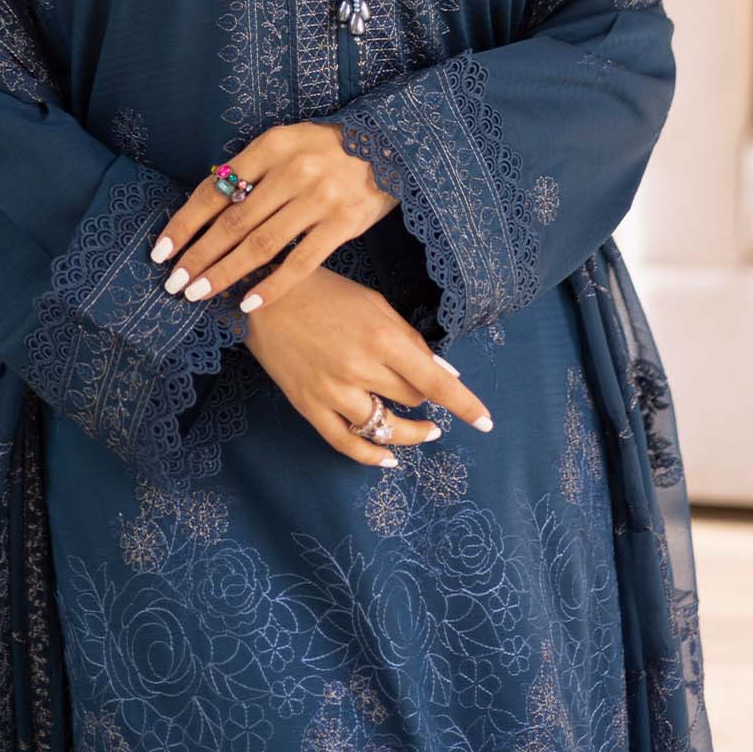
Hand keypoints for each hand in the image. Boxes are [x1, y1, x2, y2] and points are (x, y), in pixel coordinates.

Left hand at [150, 120, 398, 312]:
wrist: (392, 145)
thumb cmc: (327, 148)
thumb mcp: (287, 142)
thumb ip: (251, 169)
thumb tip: (206, 205)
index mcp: (270, 145)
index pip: (215, 189)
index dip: (184, 224)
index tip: (161, 251)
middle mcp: (292, 170)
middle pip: (232, 222)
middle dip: (198, 256)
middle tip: (173, 283)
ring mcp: (319, 197)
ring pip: (260, 245)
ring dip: (225, 273)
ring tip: (199, 294)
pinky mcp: (343, 223)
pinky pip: (300, 262)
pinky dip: (272, 286)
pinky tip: (249, 302)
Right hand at [239, 266, 495, 465]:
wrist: (266, 298)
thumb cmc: (327, 293)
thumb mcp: (375, 304)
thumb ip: (411, 339)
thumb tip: (445, 373)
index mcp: (382, 338)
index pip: (435, 382)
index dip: (465, 405)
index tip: (486, 422)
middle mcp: (360, 368)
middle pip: (411, 400)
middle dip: (427, 400)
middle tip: (430, 396)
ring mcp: (332, 391)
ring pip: (384, 428)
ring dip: (410, 433)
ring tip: (424, 431)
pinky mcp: (309, 406)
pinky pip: (345, 443)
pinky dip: (371, 455)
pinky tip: (389, 458)